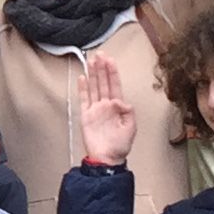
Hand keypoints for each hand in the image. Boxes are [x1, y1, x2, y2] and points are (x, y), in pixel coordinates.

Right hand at [77, 52, 137, 166]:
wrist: (106, 159)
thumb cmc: (120, 146)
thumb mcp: (131, 128)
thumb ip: (128, 112)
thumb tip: (120, 100)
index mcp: (118, 107)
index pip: (114, 85)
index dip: (112, 72)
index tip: (110, 60)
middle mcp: (106, 105)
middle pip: (103, 83)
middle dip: (102, 68)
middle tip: (100, 55)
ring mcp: (95, 109)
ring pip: (93, 87)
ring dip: (92, 75)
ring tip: (91, 61)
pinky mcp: (86, 116)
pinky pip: (83, 99)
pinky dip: (82, 89)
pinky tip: (82, 78)